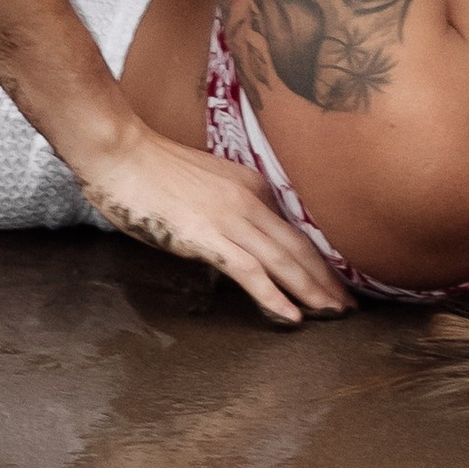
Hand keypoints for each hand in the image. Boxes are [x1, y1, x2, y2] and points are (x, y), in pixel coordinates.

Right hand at [77, 126, 352, 326]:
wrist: (119, 151)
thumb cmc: (147, 167)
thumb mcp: (200, 184)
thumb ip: (222, 205)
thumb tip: (231, 235)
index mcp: (249, 186)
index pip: (292, 228)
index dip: (317, 257)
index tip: (333, 280)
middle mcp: (248, 200)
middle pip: (298, 246)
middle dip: (327, 278)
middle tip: (349, 306)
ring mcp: (229, 218)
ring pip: (283, 260)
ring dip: (312, 290)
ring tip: (333, 314)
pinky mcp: (205, 236)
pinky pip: (248, 271)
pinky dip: (273, 295)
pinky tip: (291, 316)